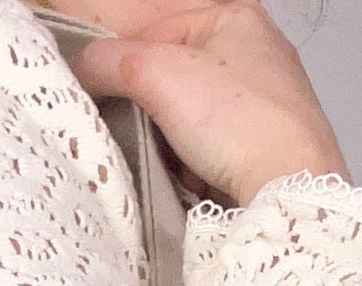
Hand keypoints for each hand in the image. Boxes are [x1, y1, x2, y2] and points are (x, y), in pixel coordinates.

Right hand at [48, 1, 347, 206]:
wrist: (289, 192)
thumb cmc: (240, 123)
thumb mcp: (159, 75)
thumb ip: (111, 60)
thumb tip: (82, 63)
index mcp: (232, 14)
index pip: (149, 17)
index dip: (105, 38)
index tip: (72, 58)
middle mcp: (250, 49)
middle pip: (164, 65)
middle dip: (137, 93)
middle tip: (113, 111)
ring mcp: (258, 99)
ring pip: (180, 107)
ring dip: (159, 131)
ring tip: (161, 151)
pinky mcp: (257, 144)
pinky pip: (200, 142)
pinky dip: (183, 156)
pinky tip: (186, 170)